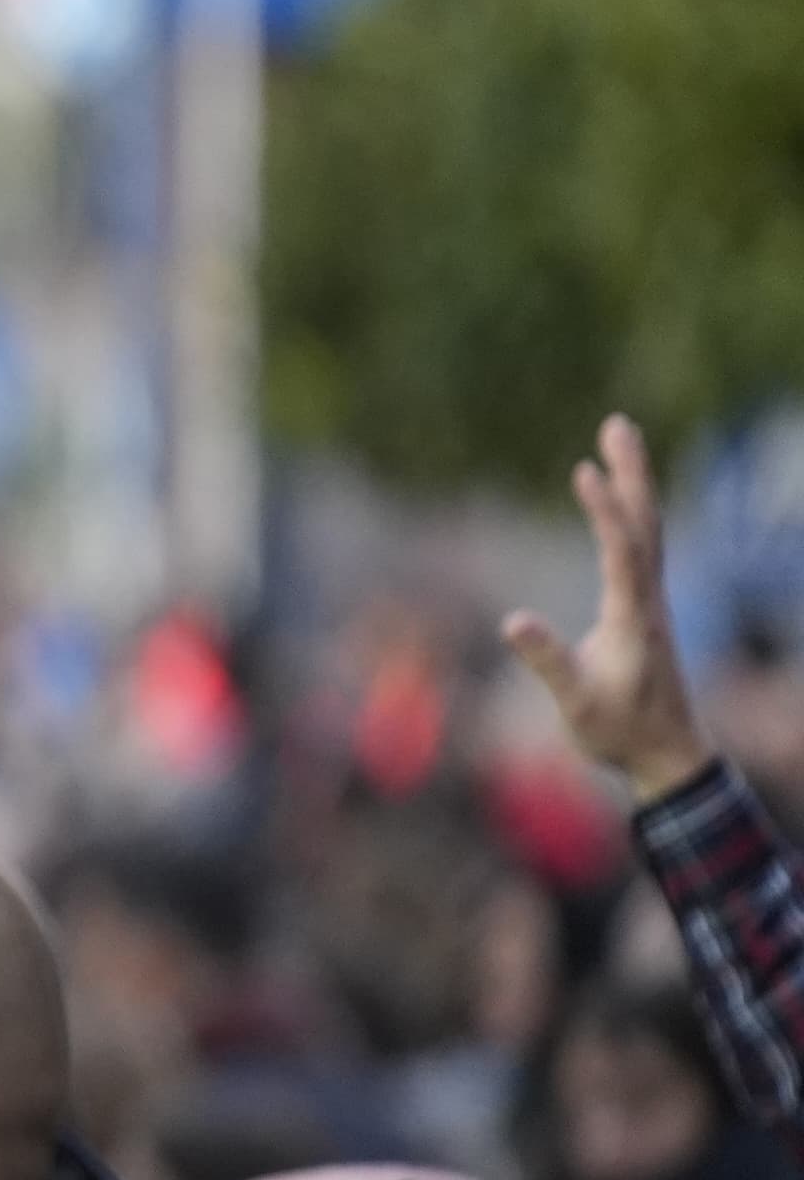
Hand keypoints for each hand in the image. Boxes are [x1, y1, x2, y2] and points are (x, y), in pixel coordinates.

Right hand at [507, 412, 714, 801]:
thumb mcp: (577, 703)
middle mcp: (650, 600)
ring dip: (634, 484)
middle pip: (646, 524)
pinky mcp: (645, 608)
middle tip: (618, 425)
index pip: (622, 552)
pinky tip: (619, 502)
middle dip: (632, 473)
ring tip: (615, 444)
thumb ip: (548, 662)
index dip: (605, 510)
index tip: (585, 469)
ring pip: (647, 530)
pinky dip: (629, 513)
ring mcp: (651, 602)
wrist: (667, 755)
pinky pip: (639, 546)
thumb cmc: (618, 732)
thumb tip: (512, 621)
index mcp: (634, 617)